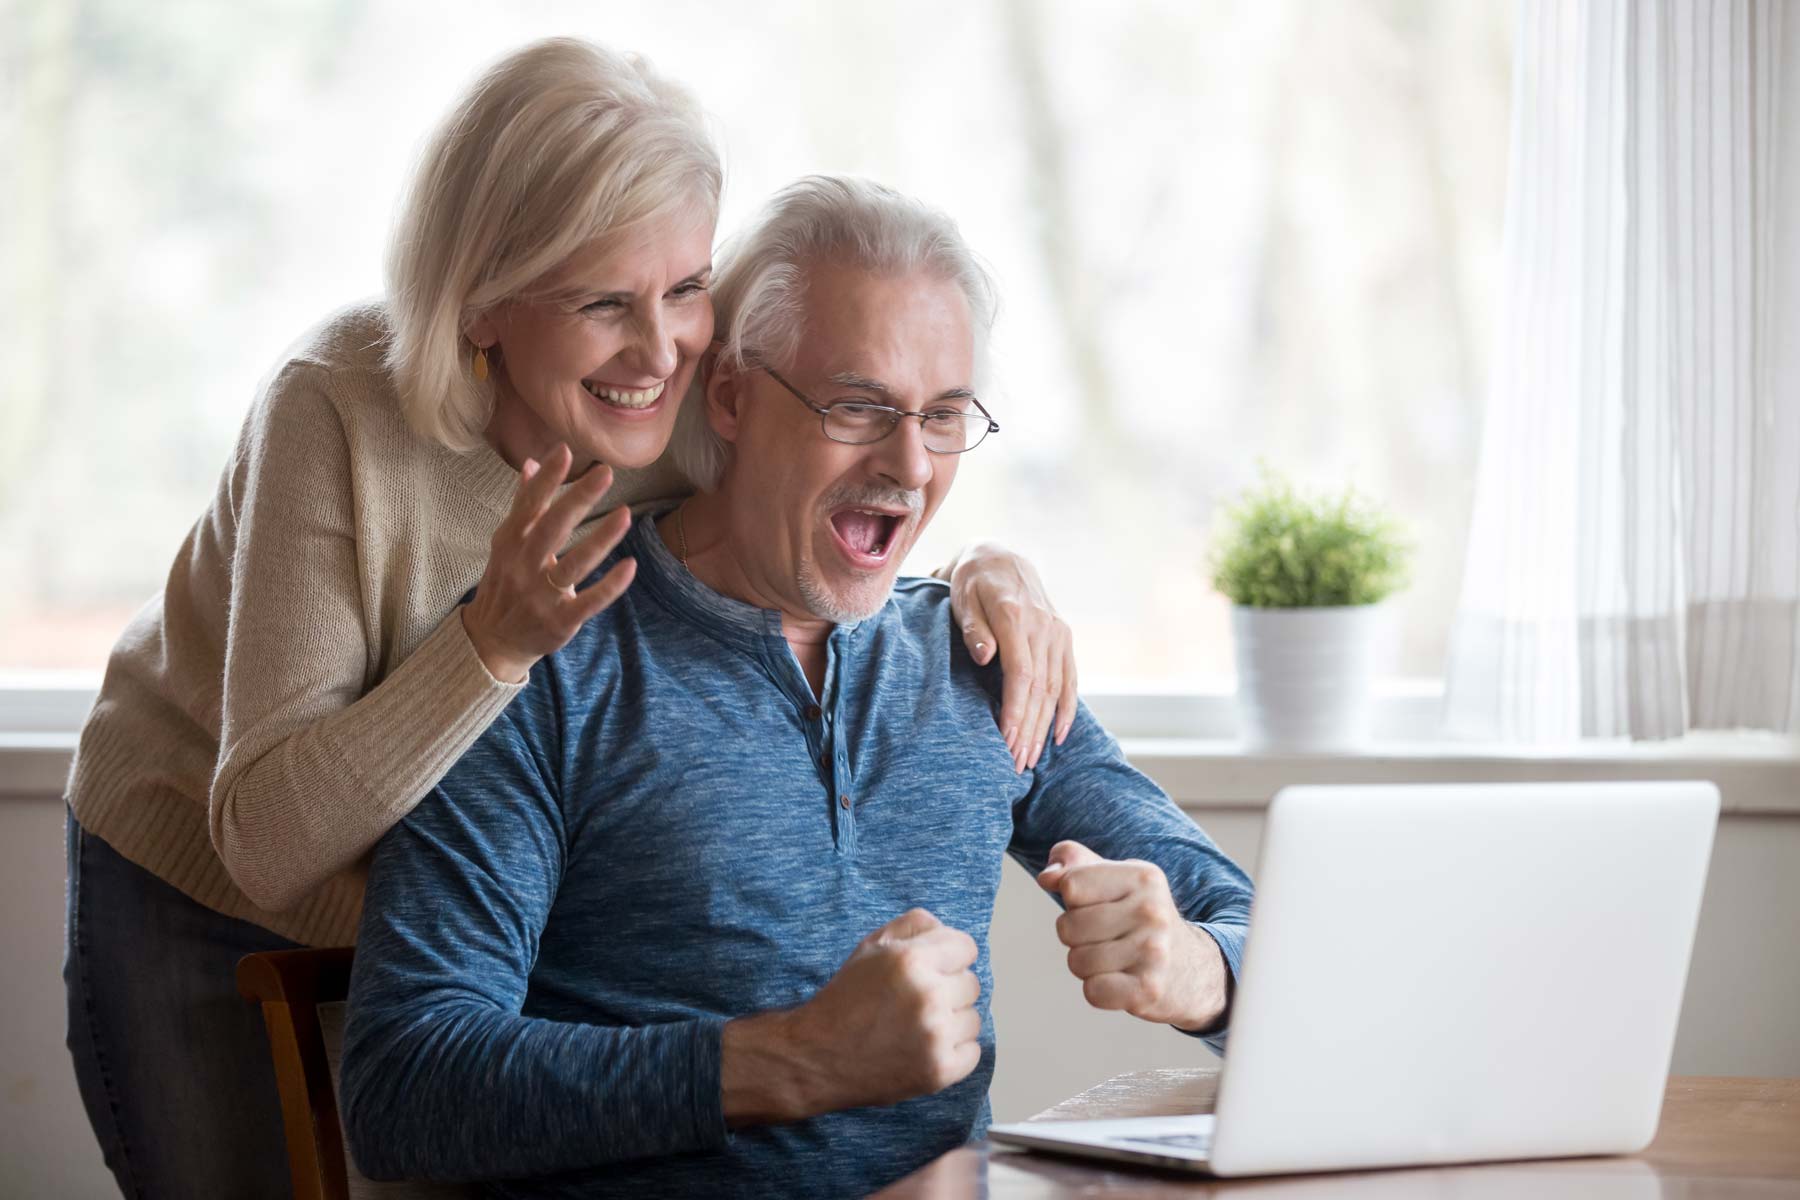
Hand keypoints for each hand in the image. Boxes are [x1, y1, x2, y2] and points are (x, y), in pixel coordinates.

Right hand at [461, 444, 635, 682]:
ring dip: (601, 539)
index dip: (547, 479)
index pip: (529, 505)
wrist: (492, 640)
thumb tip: (531, 462)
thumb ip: (524, 504)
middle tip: (606, 472)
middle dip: (579, 499)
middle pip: (552, 528)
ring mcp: (541, 595)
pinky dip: (611, 585)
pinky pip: (590, 600)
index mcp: (511, 542)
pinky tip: (631, 565)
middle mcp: (524, 566)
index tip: (565, 451)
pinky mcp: (560, 621)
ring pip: (575, 564)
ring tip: (625, 514)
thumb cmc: (507, 582)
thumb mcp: (508, 544)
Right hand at [720, 908, 981, 1123]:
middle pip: (971, 983)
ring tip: (919, 1027)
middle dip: (949, 989)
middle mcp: (928, 995)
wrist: (817, 1056)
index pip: (967, 947)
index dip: (949, 956)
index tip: (933, 969)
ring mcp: (936, 1036)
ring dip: (953, 1021)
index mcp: (911, 960)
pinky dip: (954, 1051)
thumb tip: (947, 931)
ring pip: (974, 1018)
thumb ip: (913, 925)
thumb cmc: (846, 998)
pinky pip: (973, 1051)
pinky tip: (925, 1048)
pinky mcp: (940, 1071)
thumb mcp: (871, 947)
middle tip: (917, 1002)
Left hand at [942, 542, 1077, 771]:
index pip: (1020, 674)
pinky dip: (1066, 710)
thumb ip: (973, 628)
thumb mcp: (962, 599)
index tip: (1005, 741)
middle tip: (1015, 764)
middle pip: (1040, 688)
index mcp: (1016, 616)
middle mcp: (1043, 625)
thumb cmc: (972, 584)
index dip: (1014, 710)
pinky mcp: (1064, 637)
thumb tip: (984, 655)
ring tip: (1030, 758)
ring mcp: (1057, 632)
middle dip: (1028, 729)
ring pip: (1055, 688)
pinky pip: (1070, 679)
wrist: (1000, 558)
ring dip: (1044, 727)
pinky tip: (1059, 737)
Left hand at [1037, 841, 1227, 1031]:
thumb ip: (1076, 864)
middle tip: (1108, 939)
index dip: (1075, 901)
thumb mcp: (1117, 880)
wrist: (1193, 970)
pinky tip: (1122, 981)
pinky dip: (1099, 991)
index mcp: (1143, 876)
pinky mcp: (1148, 990)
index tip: (1100, 906)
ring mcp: (1153, 952)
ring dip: (1087, 966)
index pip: (1071, 885)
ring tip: (1116, 960)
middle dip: (1076, 937)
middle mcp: (1152, 911)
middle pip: (1067, 927)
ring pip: (1076, 961)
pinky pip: (1092, 991)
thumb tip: (1047, 877)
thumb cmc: (1141, 919)